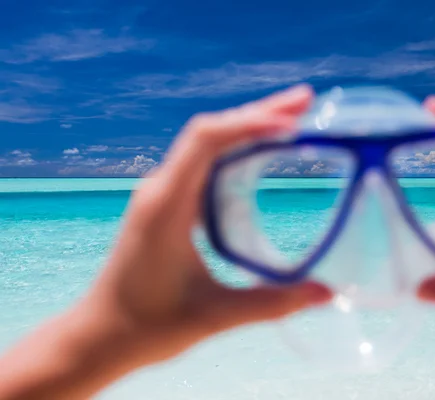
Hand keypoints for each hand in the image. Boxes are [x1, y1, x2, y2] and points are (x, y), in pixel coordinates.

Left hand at [0, 84, 331, 399]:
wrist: (99, 337)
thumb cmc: (148, 327)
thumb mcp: (215, 316)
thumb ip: (272, 303)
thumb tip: (327, 293)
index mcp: (166, 205)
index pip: (207, 140)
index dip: (250, 123)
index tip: (293, 123)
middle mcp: (161, 189)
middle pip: (211, 132)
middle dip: (259, 113)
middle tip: (307, 102)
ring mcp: (162, 194)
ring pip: (207, 145)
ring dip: (248, 128)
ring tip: (293, 119)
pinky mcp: (166, 205)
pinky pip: (203, 164)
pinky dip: (236, 151)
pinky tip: (261, 154)